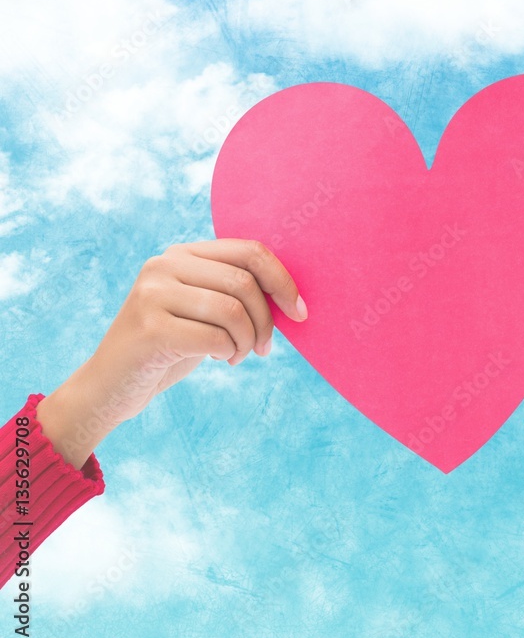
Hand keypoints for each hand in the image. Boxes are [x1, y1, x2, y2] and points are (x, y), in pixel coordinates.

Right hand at [36, 239, 306, 466]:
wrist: (110, 386)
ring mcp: (152, 294)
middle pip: (244, 282)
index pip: (249, 251)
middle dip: (266, 321)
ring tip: (239, 355)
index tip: (299, 313)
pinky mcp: (150, 328)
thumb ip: (234, 293)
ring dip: (248, 341)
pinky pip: (215, 337)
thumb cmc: (170, 348)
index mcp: (182, 254)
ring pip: (233, 310)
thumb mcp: (204, 311)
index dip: (283, 281)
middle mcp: (163, 265)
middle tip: (264, 348)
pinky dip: (229, 353)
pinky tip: (220, 359)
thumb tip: (291, 295)